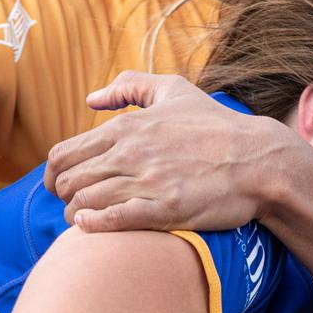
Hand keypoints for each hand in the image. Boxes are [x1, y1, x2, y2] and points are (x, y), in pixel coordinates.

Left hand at [45, 71, 297, 232]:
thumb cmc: (216, 125)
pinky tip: (90, 226)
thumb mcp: (174, 90)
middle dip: (62, 196)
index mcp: (126, 127)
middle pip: (67, 181)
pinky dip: (93, 225)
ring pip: (84, 203)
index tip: (61, 184)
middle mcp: (130, 153)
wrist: (258, 160)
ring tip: (84, 218)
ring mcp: (147, 182)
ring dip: (75, 215)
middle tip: (73, 203)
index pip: (63, 154)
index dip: (54, 174)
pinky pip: (112, 221)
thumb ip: (130, 86)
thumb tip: (91, 99)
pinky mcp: (164, 210)